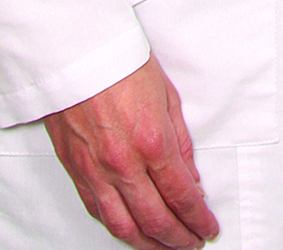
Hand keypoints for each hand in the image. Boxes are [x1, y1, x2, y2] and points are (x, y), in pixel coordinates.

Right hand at [43, 55, 219, 246]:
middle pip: (156, 220)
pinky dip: (117, 229)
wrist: (75, 51)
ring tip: (165, 247)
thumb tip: (190, 178)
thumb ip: (180, 142)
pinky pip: (97, 213)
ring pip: (124, 227)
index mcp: (152, 142)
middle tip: (191, 243)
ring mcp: (96, 171)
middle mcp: (123, 164)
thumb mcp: (166, 95)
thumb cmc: (119, 62)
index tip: (208, 228)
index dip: (198, 219)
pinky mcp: (75, 171)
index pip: (181, 196)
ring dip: (148, 245)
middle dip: (178, 239)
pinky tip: (130, 231)